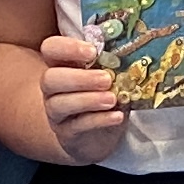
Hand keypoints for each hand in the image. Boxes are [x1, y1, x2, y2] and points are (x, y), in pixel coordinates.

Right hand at [37, 32, 127, 165]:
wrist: (98, 136)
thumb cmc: (103, 97)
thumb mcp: (109, 77)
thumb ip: (112, 63)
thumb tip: (133, 50)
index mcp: (61, 66)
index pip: (51, 49)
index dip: (67, 47)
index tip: (93, 51)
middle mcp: (53, 88)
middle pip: (50, 78)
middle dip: (79, 78)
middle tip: (106, 79)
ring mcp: (56, 112)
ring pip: (59, 104)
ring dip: (88, 100)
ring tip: (112, 99)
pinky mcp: (67, 133)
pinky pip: (78, 125)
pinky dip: (99, 120)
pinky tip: (117, 116)